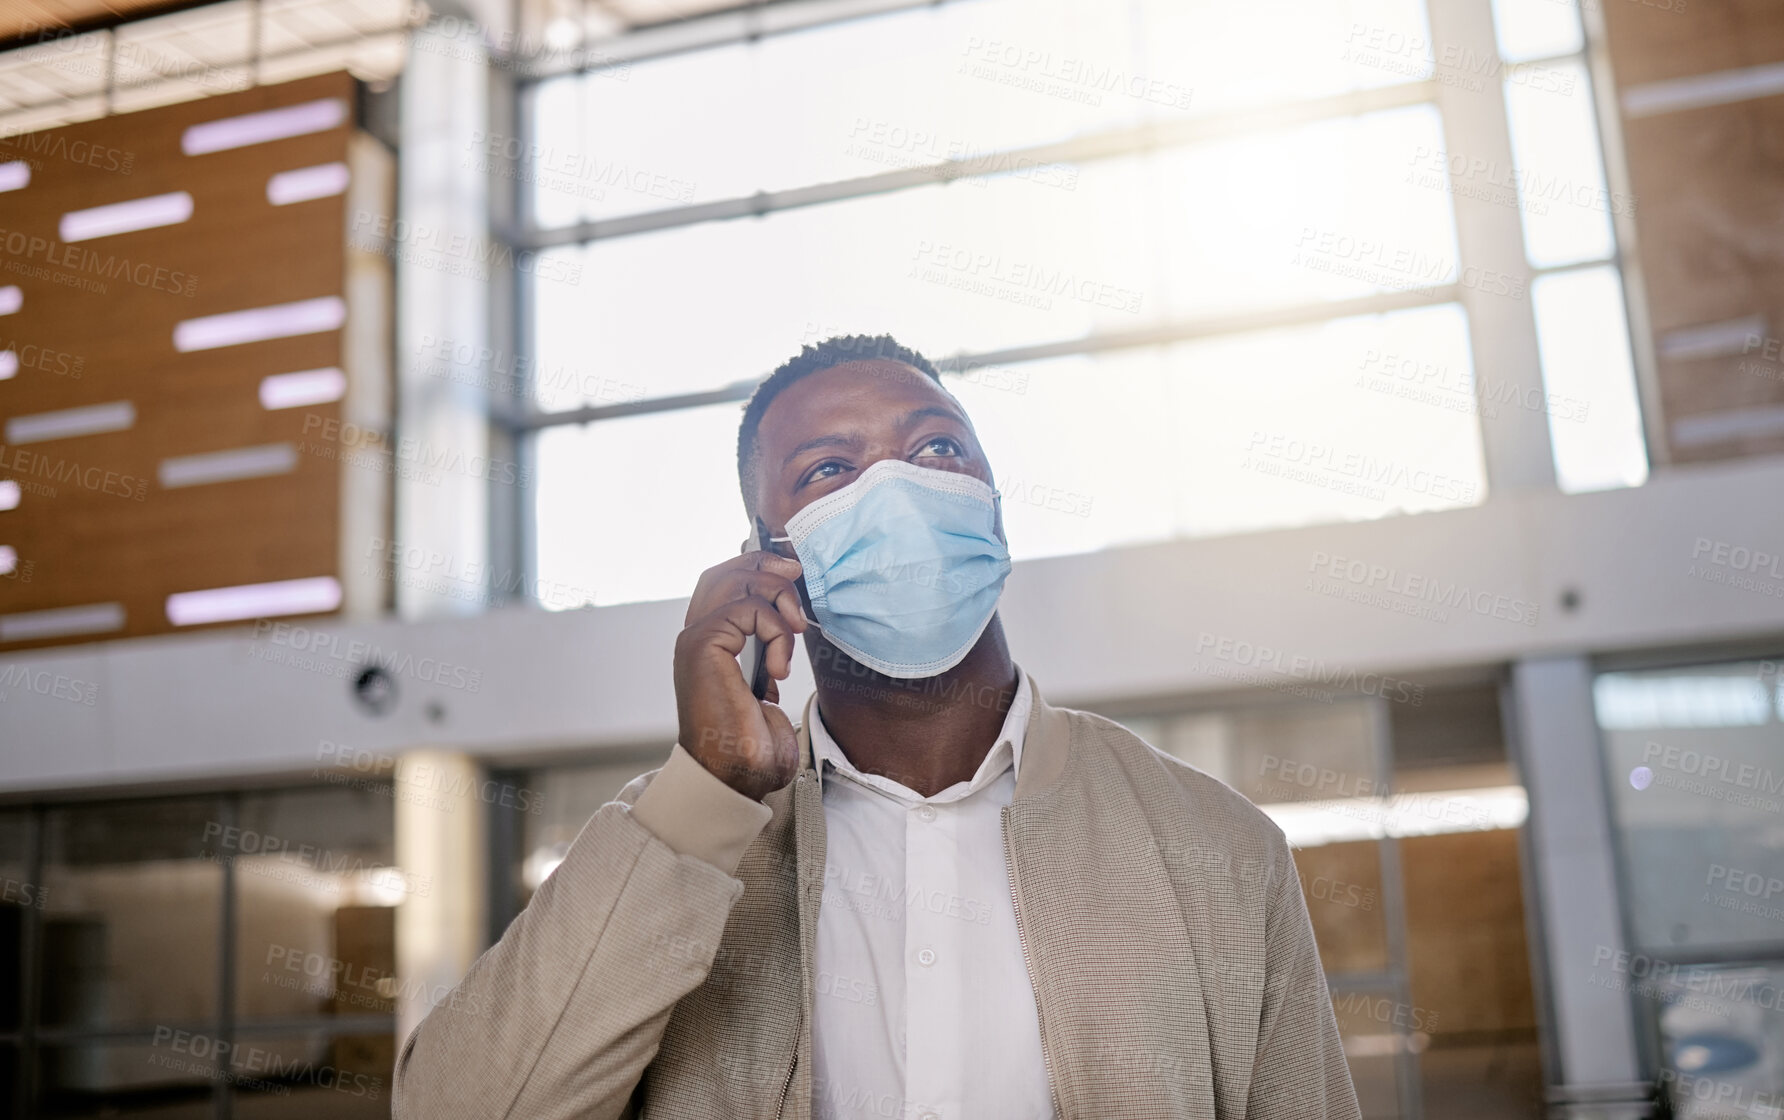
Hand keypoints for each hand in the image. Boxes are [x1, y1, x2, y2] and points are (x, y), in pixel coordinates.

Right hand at [672, 550, 807, 800]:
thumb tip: (784, 635)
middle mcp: (697, 638)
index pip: (722, 583)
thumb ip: (767, 656)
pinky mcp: (704, 645)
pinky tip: (779, 666)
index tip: (793, 574)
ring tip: (794, 627)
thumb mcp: (766, 688)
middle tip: (797, 576)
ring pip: (734, 581)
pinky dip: (775, 630)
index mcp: (709, 646)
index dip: (756, 568)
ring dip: (776, 594)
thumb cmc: (750, 746)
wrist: (735, 776)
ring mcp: (696, 640)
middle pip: (723, 572)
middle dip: (765, 565)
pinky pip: (747, 609)